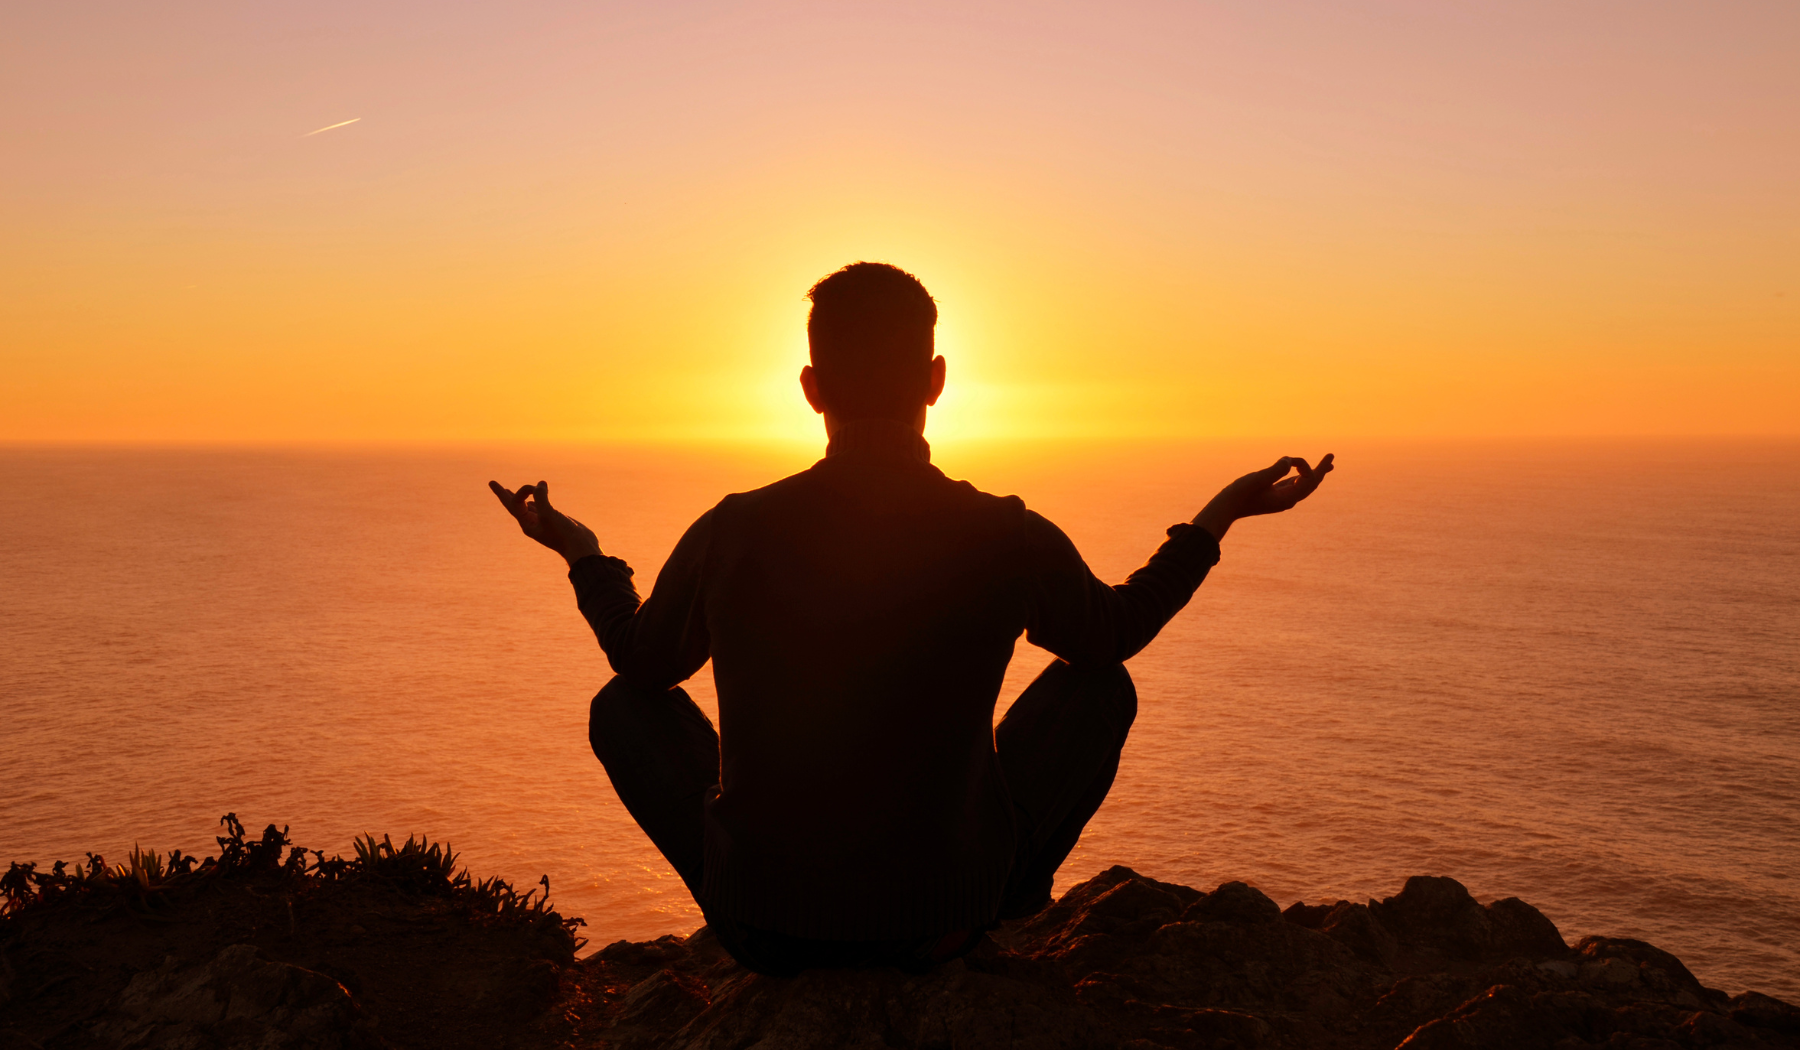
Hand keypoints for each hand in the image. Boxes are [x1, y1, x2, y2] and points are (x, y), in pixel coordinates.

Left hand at [488, 479, 602, 565]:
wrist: (581, 548)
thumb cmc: (564, 534)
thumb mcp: (550, 515)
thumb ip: (542, 499)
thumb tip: (540, 485)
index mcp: (527, 524)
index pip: (515, 502)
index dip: (521, 491)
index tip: (536, 488)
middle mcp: (532, 522)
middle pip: (513, 505)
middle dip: (503, 493)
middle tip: (492, 483)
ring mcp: (542, 521)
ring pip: (526, 505)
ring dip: (519, 496)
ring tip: (508, 491)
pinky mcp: (553, 519)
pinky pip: (540, 507)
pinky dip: (535, 499)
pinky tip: (533, 499)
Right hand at [1192, 454, 1334, 541]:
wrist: (1225, 509)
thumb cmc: (1240, 494)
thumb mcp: (1258, 479)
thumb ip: (1276, 469)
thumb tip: (1288, 461)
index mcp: (1288, 498)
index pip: (1308, 480)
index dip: (1306, 466)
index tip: (1291, 460)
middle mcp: (1288, 500)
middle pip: (1311, 484)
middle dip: (1321, 470)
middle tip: (1331, 457)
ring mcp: (1281, 499)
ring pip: (1303, 485)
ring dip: (1313, 474)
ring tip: (1327, 466)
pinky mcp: (1273, 496)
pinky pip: (1292, 486)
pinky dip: (1300, 477)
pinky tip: (1301, 475)